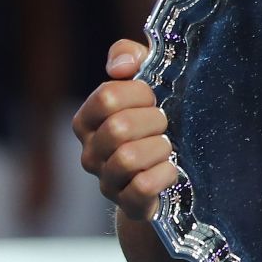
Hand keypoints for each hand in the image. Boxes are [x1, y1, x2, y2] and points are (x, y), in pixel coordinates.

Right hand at [71, 39, 176, 221]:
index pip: (106, 97)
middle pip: (118, 127)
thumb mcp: (146, 79)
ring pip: (127, 159)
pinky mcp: (129, 205)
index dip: (139, 93)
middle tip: (166, 123)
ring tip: (169, 147)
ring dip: (160, 148)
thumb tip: (121, 66)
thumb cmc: (155, 119)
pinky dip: (163, 176)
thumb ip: (129, 57)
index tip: (154, 97)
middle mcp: (91, 152)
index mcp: (88, 120)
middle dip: (153, 121)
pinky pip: (140, 189)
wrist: (169, 174)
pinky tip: (173, 170)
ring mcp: (107, 182)